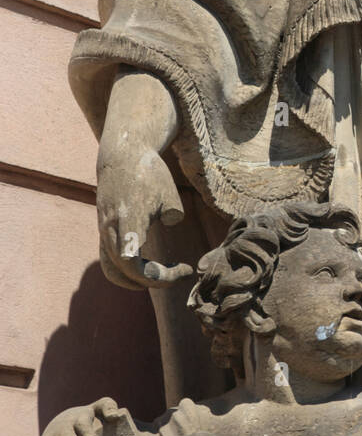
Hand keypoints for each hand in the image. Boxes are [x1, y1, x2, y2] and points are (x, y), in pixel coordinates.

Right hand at [96, 146, 189, 290]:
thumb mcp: (168, 191)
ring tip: (158, 277)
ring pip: (111, 269)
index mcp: (128, 221)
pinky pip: (108, 259)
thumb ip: (173, 212)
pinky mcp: (103, 229)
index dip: (157, 276)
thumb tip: (171, 222)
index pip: (132, 264)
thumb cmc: (149, 173)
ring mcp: (104, 231)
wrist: (122, 156)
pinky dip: (124, 270)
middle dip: (152, 279)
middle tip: (178, 273)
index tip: (184, 269)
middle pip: (124, 271)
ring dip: (133, 280)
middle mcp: (111, 230)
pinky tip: (145, 265)